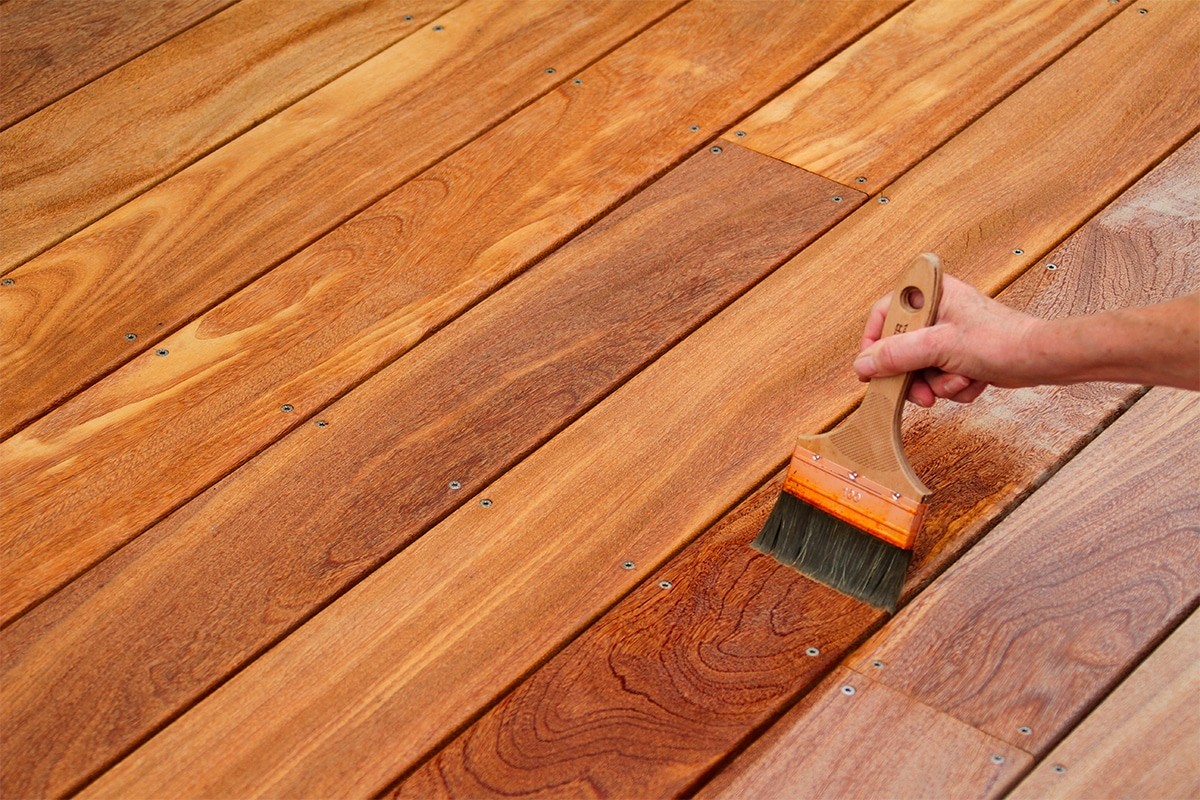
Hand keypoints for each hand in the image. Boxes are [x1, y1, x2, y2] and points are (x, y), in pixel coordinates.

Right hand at [853, 275, 1040, 405]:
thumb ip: (898, 354)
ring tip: (958, 380)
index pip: (884, 314)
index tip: (871, 369)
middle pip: (899, 347)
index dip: (874, 342)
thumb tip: (864, 363)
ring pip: (919, 367)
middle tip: (919, 392)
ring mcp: (947, 334)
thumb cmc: (1002, 340)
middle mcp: (937, 310)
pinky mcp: (959, 355)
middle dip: (912, 375)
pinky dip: (952, 385)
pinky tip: (971, 380)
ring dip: (936, 383)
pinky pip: (938, 376)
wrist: (1040, 359)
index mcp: (930, 293)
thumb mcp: (940, 346)